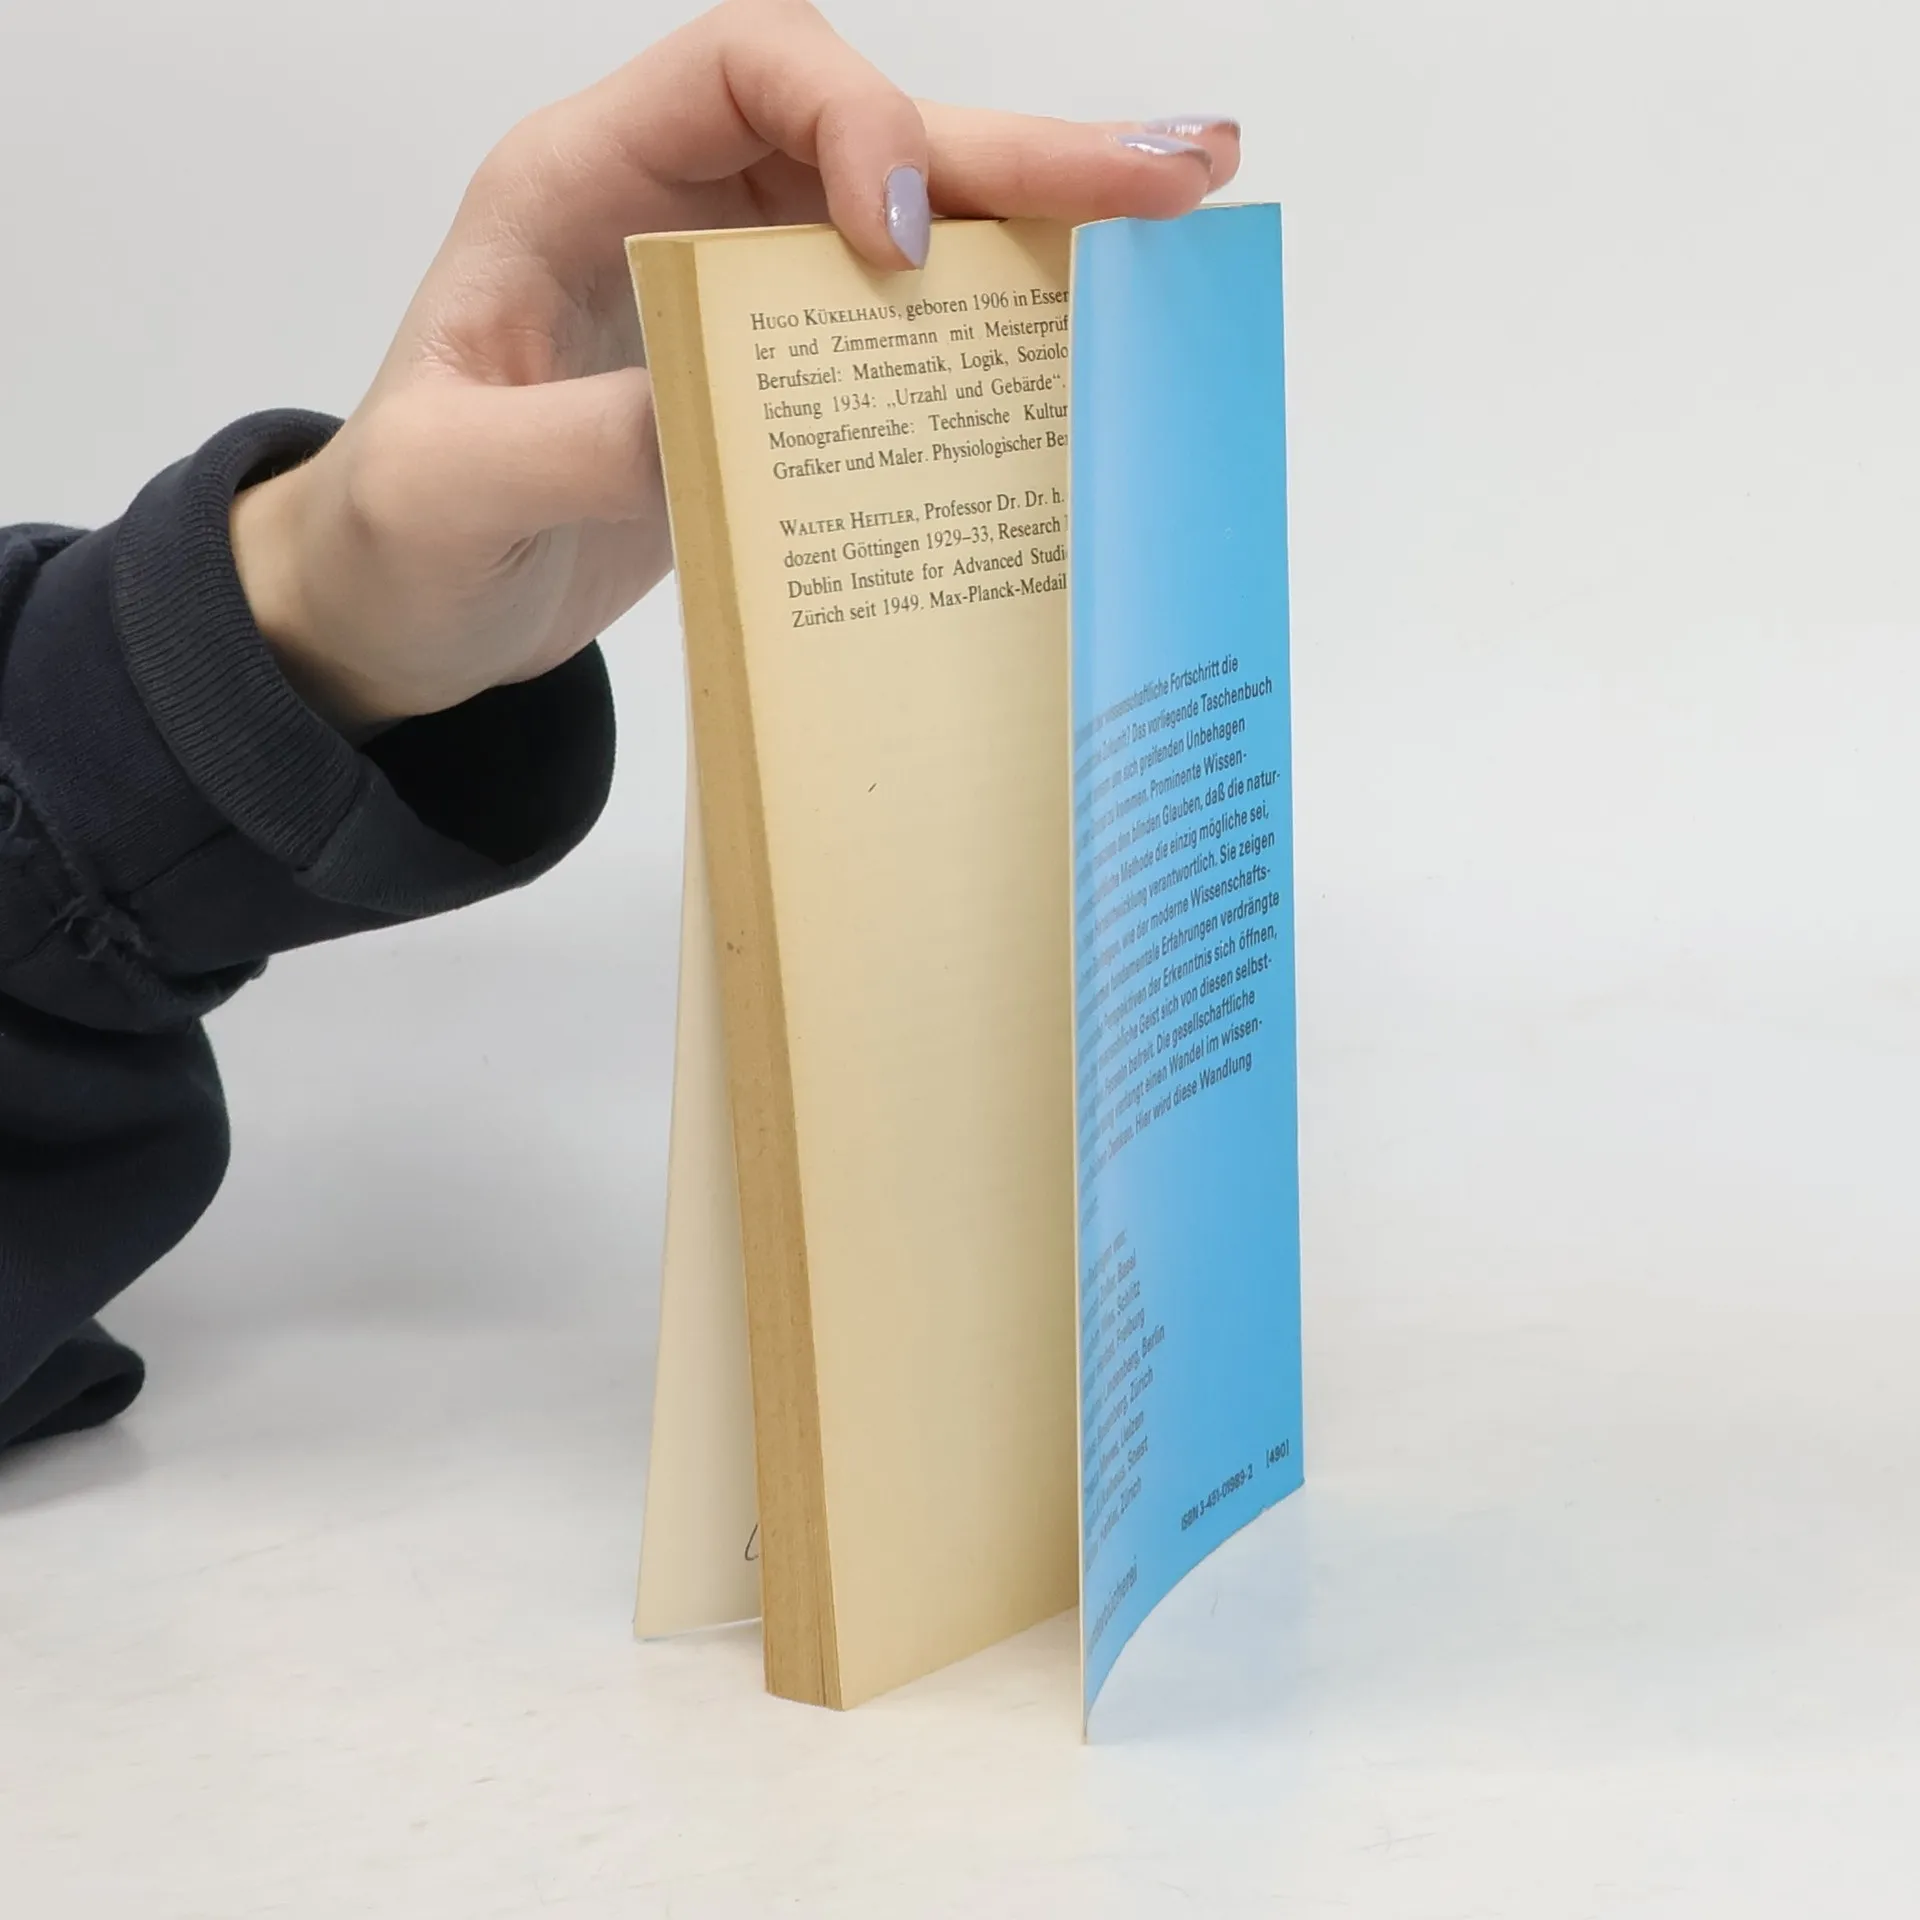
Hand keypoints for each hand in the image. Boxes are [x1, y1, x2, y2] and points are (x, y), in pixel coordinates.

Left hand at [230, 0, 1239, 732]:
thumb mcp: (455, 487)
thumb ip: (571, 442)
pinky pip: (906, 332)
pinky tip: (1088, 338)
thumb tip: (718, 420)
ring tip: (1181, 219)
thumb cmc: (404, 531)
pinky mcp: (779, 382)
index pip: (746, 71)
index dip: (848, 122)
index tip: (897, 246)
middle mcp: (680, 209)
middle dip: (1023, 154)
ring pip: (916, 220)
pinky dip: (999, 328)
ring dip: (1048, 221)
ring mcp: (740, 293)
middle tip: (1174, 173)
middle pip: (874, 136)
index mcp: (583, 182)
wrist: (409, 605)